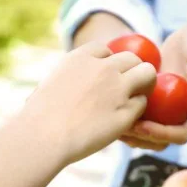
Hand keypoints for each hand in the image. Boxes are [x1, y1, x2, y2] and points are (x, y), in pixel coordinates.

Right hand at [21, 42, 156, 164]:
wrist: (44, 136)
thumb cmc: (38, 117)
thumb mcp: (49, 85)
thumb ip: (65, 79)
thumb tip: (59, 86)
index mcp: (82, 57)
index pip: (105, 50)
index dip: (108, 63)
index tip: (104, 77)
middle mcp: (104, 68)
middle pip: (132, 58)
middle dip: (132, 71)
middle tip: (128, 88)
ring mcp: (117, 89)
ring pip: (147, 74)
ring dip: (144, 86)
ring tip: (136, 99)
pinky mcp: (126, 112)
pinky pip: (142, 104)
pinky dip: (137, 111)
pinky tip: (126, 120)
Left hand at [122, 19, 186, 149]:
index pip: (179, 136)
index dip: (160, 135)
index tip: (142, 125)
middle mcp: (178, 114)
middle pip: (158, 139)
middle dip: (140, 137)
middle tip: (121, 127)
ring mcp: (163, 108)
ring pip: (144, 129)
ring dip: (128, 130)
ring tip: (109, 118)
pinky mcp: (151, 97)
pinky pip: (135, 110)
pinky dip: (122, 110)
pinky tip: (107, 102)